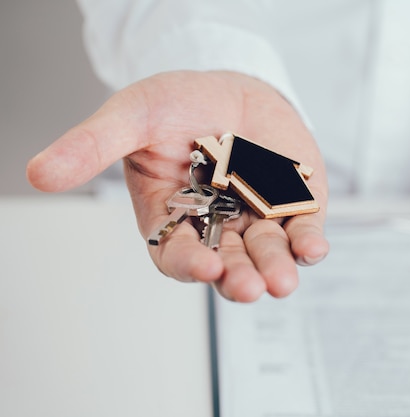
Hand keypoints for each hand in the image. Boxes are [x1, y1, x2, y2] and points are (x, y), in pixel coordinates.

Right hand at [26, 71, 328, 301]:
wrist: (231, 86)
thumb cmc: (178, 103)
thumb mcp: (132, 117)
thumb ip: (93, 145)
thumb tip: (37, 173)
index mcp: (174, 218)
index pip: (178, 252)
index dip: (189, 262)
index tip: (203, 266)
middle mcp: (217, 227)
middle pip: (228, 263)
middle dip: (238, 277)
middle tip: (248, 287)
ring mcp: (258, 219)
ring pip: (267, 254)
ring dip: (276, 269)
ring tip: (281, 281)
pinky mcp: (294, 206)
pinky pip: (303, 230)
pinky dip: (309, 242)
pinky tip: (312, 249)